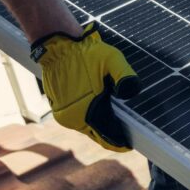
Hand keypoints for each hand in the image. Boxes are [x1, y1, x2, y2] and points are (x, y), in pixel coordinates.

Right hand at [31, 22, 141, 151]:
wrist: (58, 45)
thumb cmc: (86, 52)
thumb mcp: (113, 59)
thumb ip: (125, 75)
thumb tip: (132, 92)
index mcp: (87, 110)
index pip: (106, 135)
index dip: (119, 142)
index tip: (130, 145)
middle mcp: (73, 118)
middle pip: (97, 134)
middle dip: (111, 134)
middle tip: (127, 133)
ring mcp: (64, 114)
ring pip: (87, 128)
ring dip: (100, 126)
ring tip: (116, 123)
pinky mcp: (59, 108)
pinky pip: (78, 119)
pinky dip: (90, 118)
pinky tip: (100, 111)